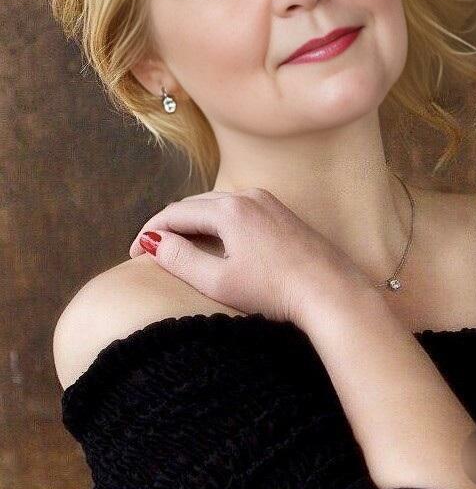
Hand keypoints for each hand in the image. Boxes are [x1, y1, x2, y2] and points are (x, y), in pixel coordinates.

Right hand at [128, 187, 370, 326]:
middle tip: (149, 252)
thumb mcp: (218, 281)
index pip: (174, 213)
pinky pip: (237, 210)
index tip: (133, 255)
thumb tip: (153, 242)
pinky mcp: (281, 213)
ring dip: (192, 222)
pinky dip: (216, 222)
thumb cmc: (275, 292)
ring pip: (216, 205)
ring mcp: (267, 202)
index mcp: (228, 209)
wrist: (330, 292)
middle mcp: (247, 196)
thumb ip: (180, 259)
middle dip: (168, 225)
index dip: (149, 233)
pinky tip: (214, 243)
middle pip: (193, 205)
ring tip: (176, 247)